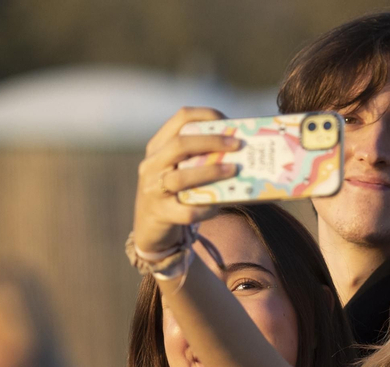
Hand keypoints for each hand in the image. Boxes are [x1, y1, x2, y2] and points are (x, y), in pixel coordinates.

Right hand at [132, 107, 237, 258]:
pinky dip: (206, 208)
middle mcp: (152, 164)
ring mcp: (153, 189)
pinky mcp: (162, 214)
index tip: (228, 121)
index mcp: (158, 146)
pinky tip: (220, 206)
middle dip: (211, 141)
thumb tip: (240, 153)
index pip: (180, 119)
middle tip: (237, 145)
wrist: (149, 227)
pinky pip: (188, 211)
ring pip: (181, 177)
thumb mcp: (179, 168)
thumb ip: (199, 158)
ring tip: (234, 170)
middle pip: (180, 144)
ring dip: (211, 172)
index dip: (205, 115)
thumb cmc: (174, 193)